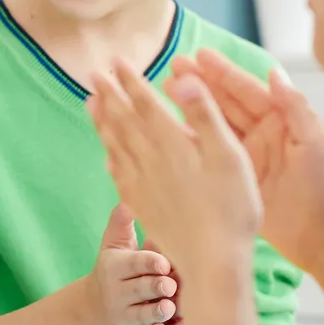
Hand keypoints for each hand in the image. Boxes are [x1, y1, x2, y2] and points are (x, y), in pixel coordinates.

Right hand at [80, 203, 182, 324]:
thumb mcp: (114, 246)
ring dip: (157, 312)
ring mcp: (122, 317)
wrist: (96, 308)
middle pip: (138, 289)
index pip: (133, 264)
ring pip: (142, 316)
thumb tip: (127, 203)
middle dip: (156, 287)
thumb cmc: (117, 270)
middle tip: (171, 285)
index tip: (164, 263)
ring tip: (170, 307)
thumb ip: (121, 225)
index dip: (149, 263)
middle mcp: (116, 293)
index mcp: (114, 268)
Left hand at [87, 61, 262, 297]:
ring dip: (102, 121)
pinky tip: (108, 154)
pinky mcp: (143, 206)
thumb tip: (181, 78)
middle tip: (93, 74)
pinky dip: (110, 157)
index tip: (116, 61)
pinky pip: (118, 175)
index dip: (130, 81)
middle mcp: (151, 161)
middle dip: (109, 95)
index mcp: (173, 144)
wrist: (213, 263)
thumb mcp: (229, 155)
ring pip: (115, 145)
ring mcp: (142, 185)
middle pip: (123, 121)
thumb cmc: (232, 208)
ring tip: (91, 103)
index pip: (145, 104)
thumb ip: (204, 114)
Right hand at [178, 51, 323, 284]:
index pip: (249, 91)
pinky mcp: (235, 178)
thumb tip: (274, 73)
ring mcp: (247, 156)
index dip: (224, 73)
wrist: (322, 239)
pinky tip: (171, 128)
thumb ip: (295, 107)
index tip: (200, 56)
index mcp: (283, 121)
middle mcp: (262, 134)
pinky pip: (210, 152)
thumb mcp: (316, 143)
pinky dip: (192, 139)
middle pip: (227, 103)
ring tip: (167, 89)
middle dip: (201, 84)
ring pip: (215, 124)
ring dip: (193, 107)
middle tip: (174, 67)